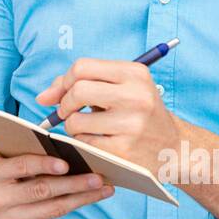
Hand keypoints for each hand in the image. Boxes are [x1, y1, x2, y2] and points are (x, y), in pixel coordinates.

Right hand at [0, 151, 114, 218]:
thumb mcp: (1, 157)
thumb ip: (23, 152)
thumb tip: (63, 148)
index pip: (20, 167)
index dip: (44, 165)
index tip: (67, 163)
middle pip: (40, 191)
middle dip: (73, 184)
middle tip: (98, 178)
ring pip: (51, 209)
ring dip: (81, 198)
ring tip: (103, 189)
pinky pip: (52, 217)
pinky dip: (73, 206)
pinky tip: (89, 197)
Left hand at [35, 57, 182, 173]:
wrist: (175, 148)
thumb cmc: (139, 114)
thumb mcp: (122, 89)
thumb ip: (83, 84)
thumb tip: (42, 97)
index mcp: (135, 73)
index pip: (82, 67)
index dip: (64, 81)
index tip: (60, 94)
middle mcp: (136, 95)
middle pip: (77, 91)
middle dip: (65, 104)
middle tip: (68, 113)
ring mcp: (131, 124)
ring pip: (76, 121)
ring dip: (73, 127)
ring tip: (89, 129)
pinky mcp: (124, 151)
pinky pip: (84, 143)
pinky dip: (83, 143)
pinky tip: (98, 142)